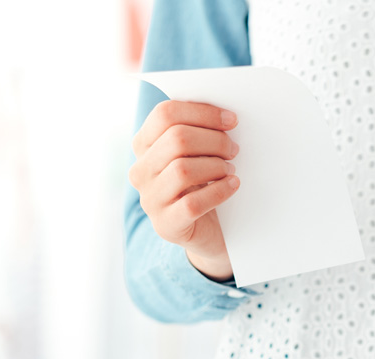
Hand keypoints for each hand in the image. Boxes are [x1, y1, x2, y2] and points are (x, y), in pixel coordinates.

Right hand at [128, 100, 240, 280]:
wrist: (203, 231)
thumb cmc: (200, 185)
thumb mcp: (193, 155)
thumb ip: (197, 132)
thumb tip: (224, 116)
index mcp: (143, 146)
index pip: (165, 114)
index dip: (202, 113)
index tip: (231, 120)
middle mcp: (140, 171)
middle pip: (177, 139)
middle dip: (214, 140)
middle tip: (234, 149)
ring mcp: (150, 200)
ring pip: (183, 170)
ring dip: (216, 165)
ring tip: (231, 169)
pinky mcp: (167, 225)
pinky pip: (193, 203)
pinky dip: (219, 191)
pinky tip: (233, 185)